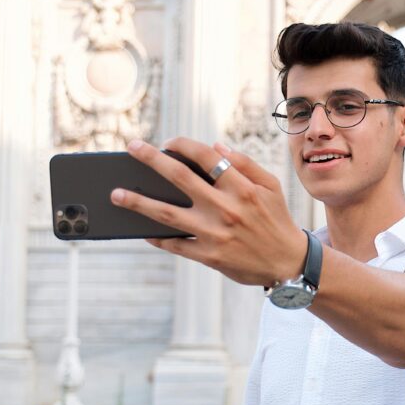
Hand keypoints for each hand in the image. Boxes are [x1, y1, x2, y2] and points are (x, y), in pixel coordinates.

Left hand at [110, 137, 307, 286]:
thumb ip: (245, 164)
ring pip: (167, 213)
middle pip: (179, 178)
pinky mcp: (209, 256)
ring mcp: (214, 234)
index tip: (166, 141)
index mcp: (241, 187)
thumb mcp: (270, 186)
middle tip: (131, 148)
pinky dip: (157, 237)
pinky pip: (175, 245)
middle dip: (151, 160)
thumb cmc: (277, 219)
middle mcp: (225, 208)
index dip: (182, 145)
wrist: (288, 263)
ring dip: (138, 202)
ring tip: (116, 193)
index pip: (205, 157)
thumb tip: (215, 147)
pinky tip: (142, 229)